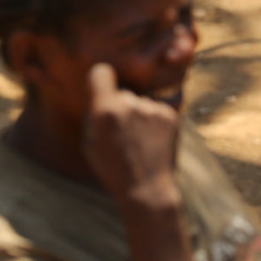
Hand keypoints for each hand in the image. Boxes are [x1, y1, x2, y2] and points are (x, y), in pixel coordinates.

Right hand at [82, 63, 180, 202]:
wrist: (148, 189)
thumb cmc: (112, 169)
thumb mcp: (89, 143)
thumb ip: (93, 114)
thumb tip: (98, 95)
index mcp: (105, 110)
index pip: (101, 71)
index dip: (99, 79)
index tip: (100, 88)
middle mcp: (131, 104)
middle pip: (122, 91)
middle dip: (119, 104)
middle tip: (120, 129)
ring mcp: (153, 109)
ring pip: (140, 100)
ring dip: (137, 112)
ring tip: (137, 138)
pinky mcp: (171, 115)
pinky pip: (156, 107)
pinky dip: (153, 119)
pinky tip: (150, 139)